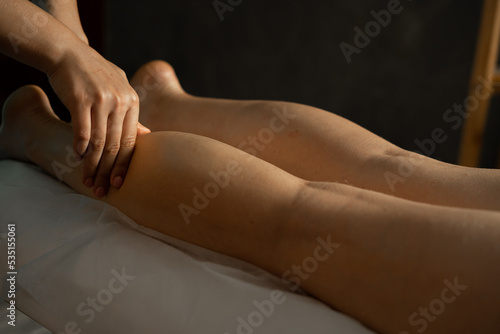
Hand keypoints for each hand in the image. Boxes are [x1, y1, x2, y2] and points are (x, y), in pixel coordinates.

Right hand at [48, 44, 148, 196]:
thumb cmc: (95, 75)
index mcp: (132, 102)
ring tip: (87, 180)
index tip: (118, 184)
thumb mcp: (119, 90)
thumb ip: (131, 113)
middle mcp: (120, 102)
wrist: (69, 53)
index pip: (130, 141)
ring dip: (92, 164)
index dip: (124, 165)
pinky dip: (80, 146)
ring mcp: (102, 100)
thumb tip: (146, 135)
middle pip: (116, 145)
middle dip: (108, 171)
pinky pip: (82, 129)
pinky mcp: (81, 98)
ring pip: (99, 141)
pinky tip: (77, 157)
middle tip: (101, 190)